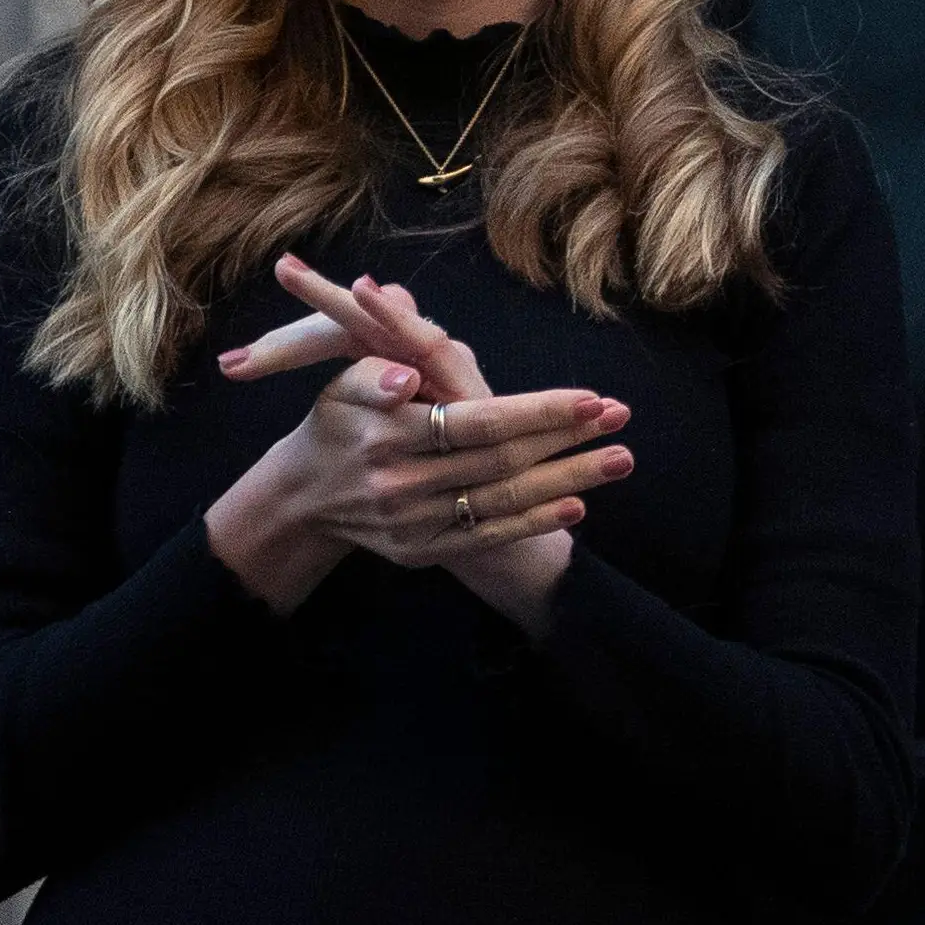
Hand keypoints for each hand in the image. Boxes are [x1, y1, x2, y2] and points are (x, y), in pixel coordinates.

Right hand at [204, 256, 630, 620]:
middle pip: (502, 461)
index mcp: (390, 436)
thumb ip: (373, 374)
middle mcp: (404, 482)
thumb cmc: (337, 426)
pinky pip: (487, 536)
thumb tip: (406, 377)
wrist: (303, 498)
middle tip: (622, 417)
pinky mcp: (424, 551)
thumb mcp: (342, 388)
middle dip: (567, 439)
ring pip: (503, 500)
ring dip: (568, 480)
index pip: (478, 422)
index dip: (536, 412)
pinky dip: (533, 523)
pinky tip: (578, 506)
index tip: (589, 398)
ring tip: (620, 459)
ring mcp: (416, 522)